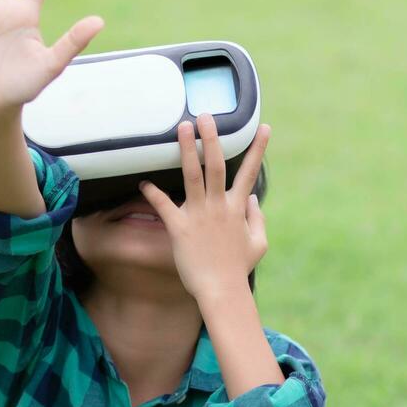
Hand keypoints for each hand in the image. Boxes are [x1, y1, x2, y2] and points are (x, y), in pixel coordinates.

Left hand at [137, 113, 272, 301]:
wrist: (222, 291)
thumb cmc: (238, 268)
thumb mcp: (258, 243)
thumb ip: (256, 217)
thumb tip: (250, 198)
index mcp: (236, 208)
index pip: (249, 172)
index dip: (257, 149)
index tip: (263, 127)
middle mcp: (218, 206)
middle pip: (215, 164)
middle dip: (211, 138)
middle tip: (206, 115)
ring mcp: (198, 215)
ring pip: (192, 175)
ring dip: (186, 149)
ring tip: (181, 127)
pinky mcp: (179, 228)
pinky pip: (164, 206)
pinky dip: (153, 193)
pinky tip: (143, 182)